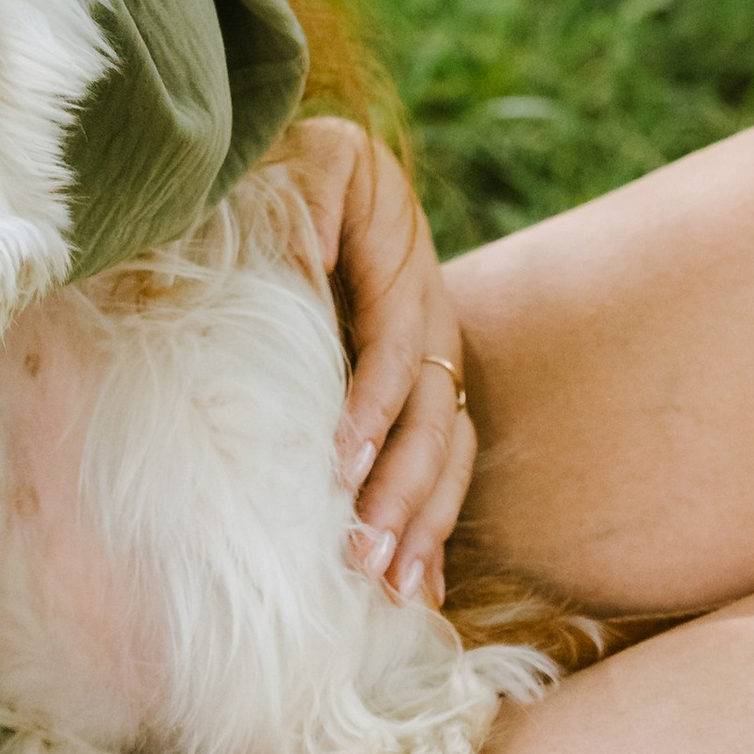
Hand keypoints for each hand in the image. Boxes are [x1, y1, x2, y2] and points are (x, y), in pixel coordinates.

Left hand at [280, 115, 474, 611]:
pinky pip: (444, 467)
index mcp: (405, 273)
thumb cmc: (306, 172)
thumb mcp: (311, 162)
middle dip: (402, 490)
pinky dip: (434, 529)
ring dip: (424, 523)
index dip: (372, 405)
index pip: (394, 349)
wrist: (332, 169)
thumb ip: (309, 195)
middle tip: (363, 554)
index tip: (338, 461)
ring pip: (448, 454)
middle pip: (431, 419)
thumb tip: (305, 258)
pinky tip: (422, 592)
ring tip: (392, 587)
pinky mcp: (424, 395)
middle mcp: (431, 327)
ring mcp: (434, 366)